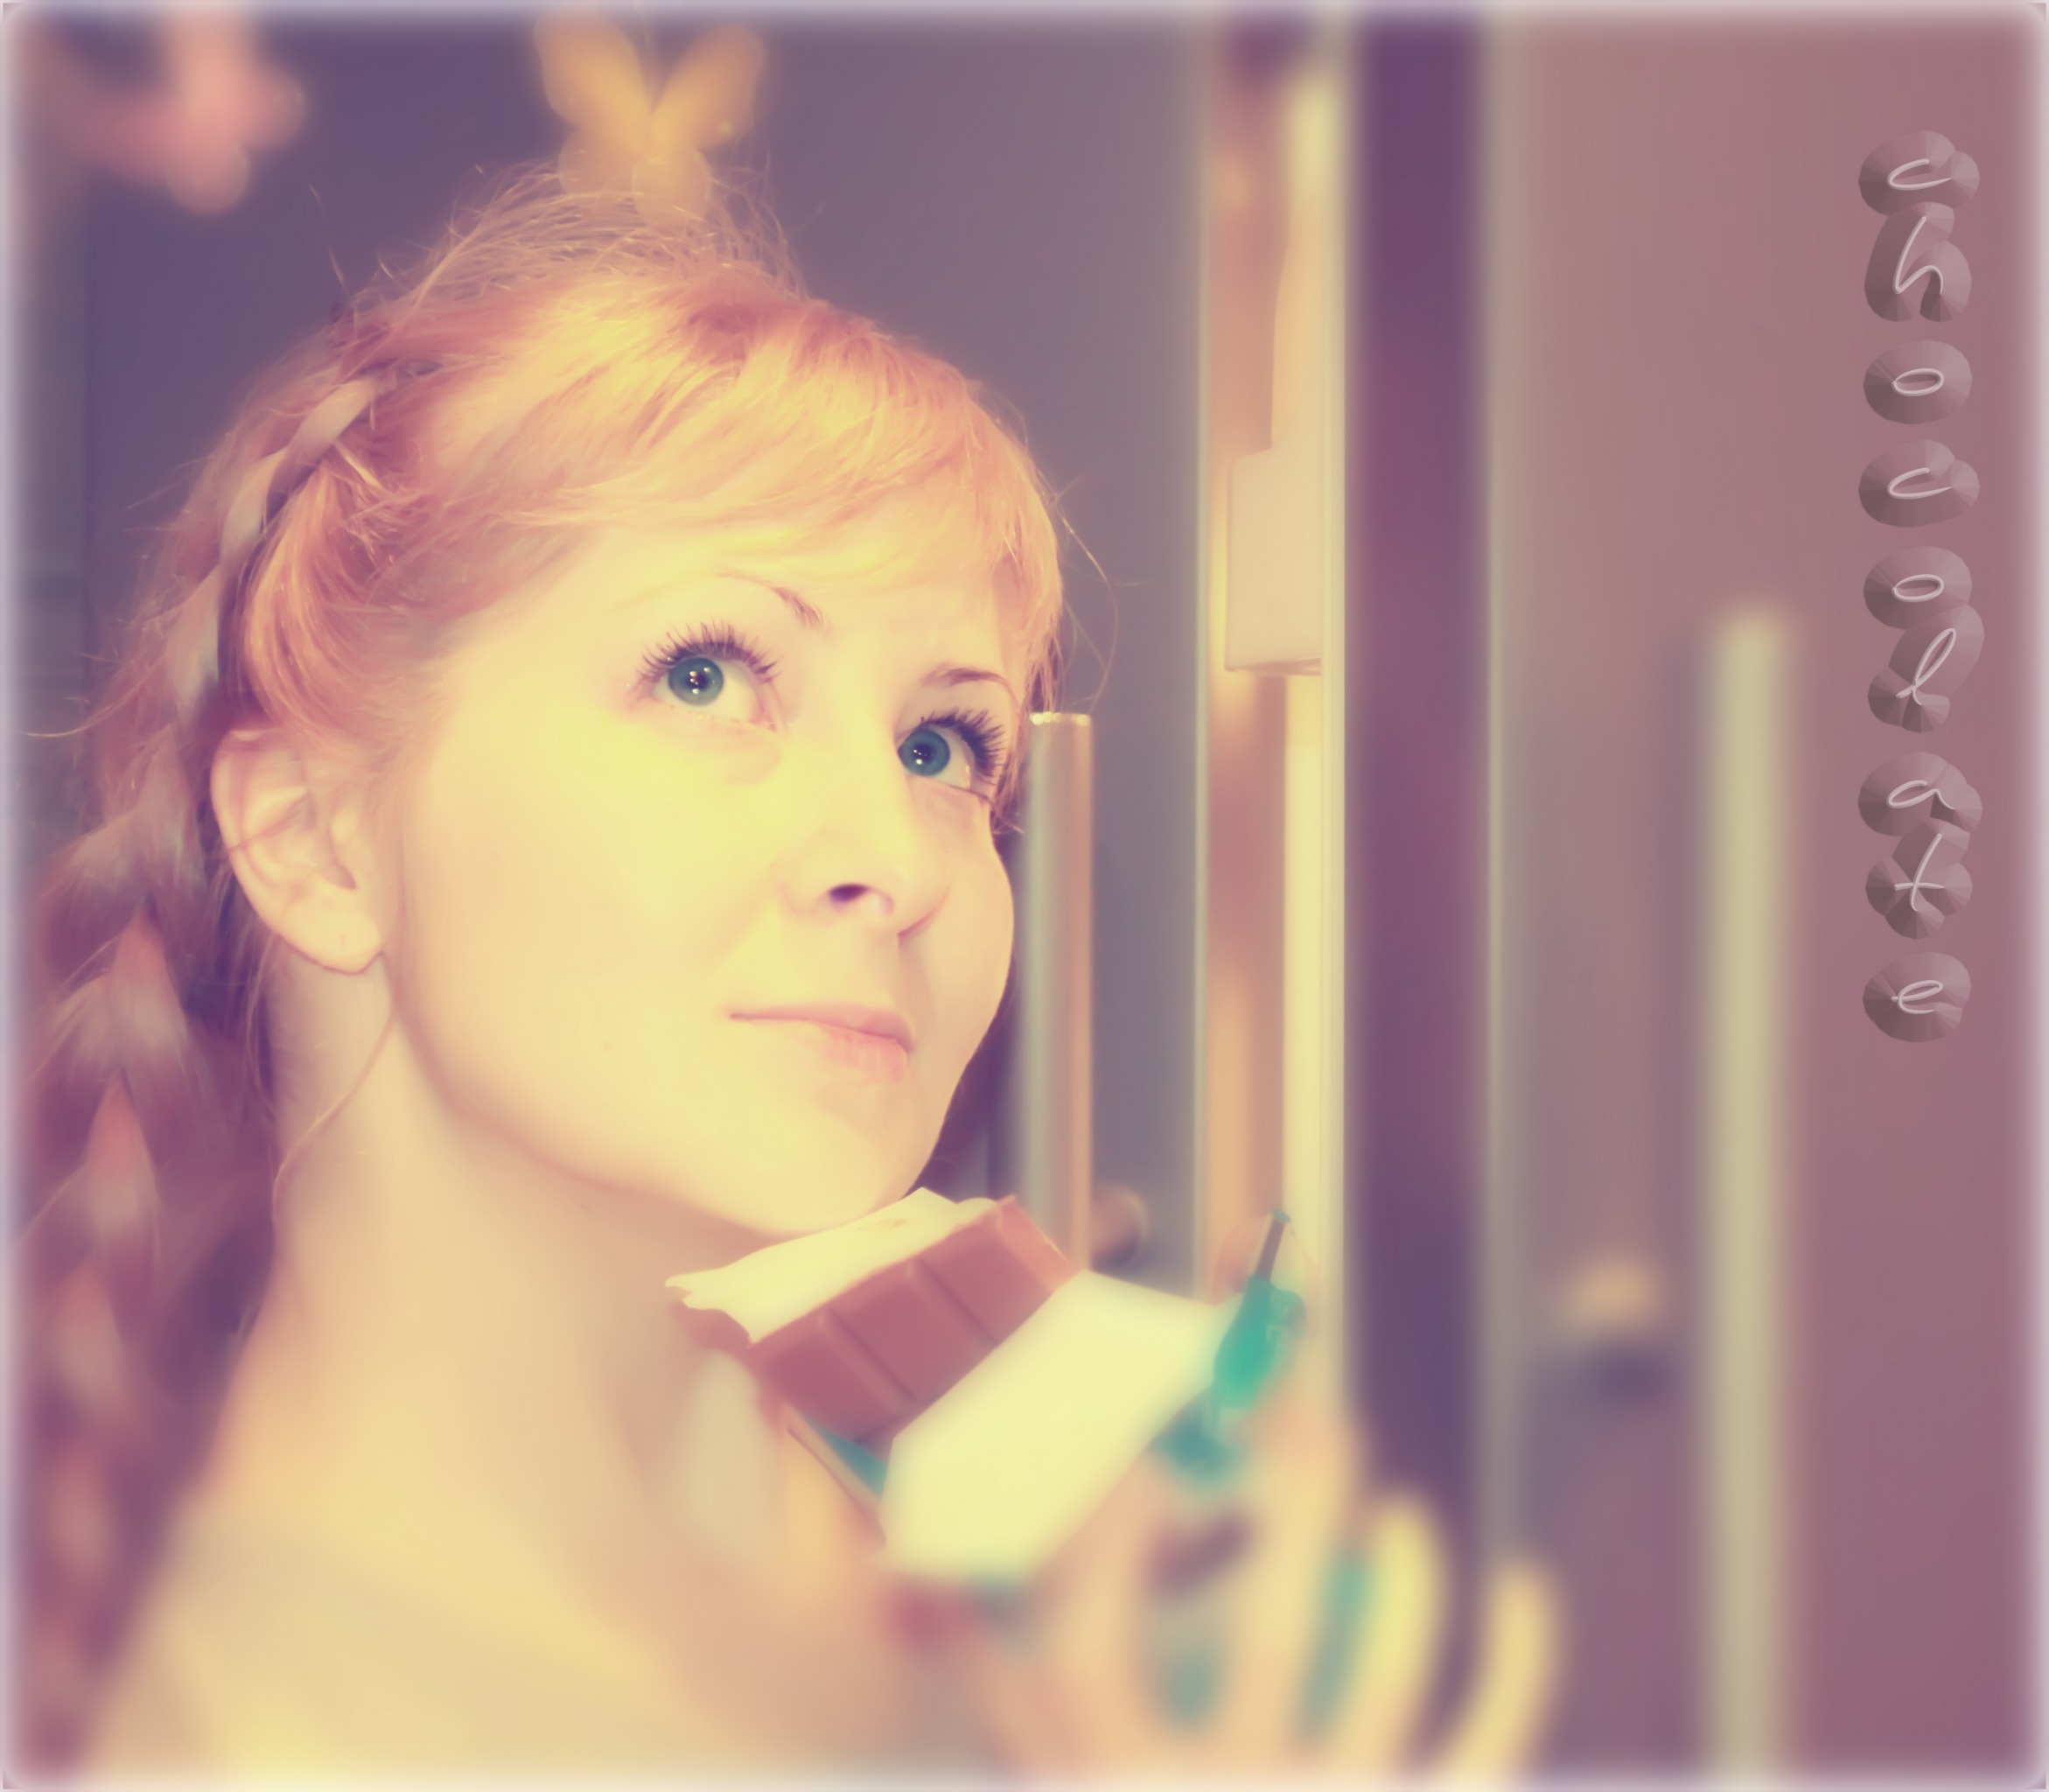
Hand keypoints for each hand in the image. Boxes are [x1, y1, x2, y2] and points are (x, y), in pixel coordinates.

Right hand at [922, 1390, 1561, 1778]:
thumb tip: (906, 1574)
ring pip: (1391, 1683)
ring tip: (1399, 1507)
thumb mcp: (1044, 1769)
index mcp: (1116, 1780)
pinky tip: (1525, 1582)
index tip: (1137, 1452)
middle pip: (1276, 1635)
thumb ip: (991, 1685)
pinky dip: (1521, 1657)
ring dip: (1411, 1579)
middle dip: (1303, 1506)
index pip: (1097, 1646)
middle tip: (1321, 1414)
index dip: (1109, 1539)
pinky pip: (1488, 1735)